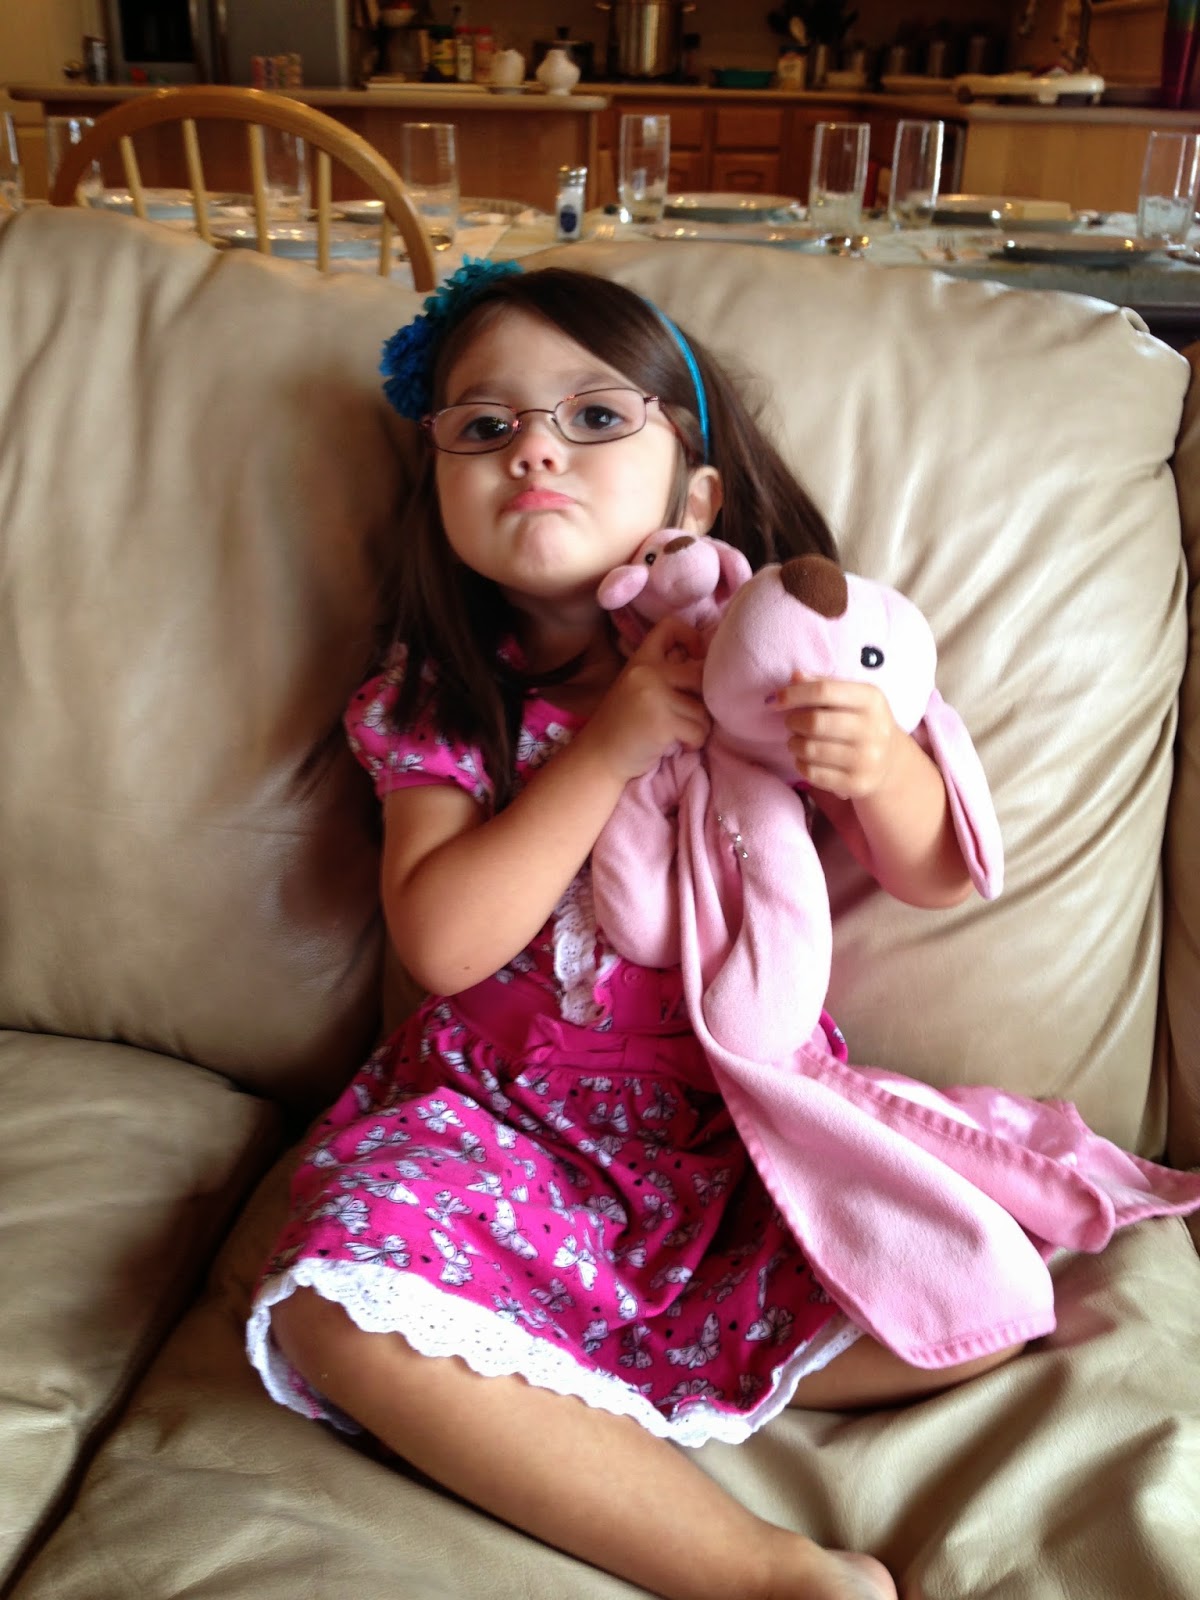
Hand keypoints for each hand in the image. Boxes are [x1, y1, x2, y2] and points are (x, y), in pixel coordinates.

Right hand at [582, 615, 709, 781]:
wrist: (599, 756)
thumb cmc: (623, 724)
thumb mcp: (637, 688)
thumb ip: (664, 672)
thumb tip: (703, 662)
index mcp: (640, 661)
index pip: (669, 625)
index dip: (691, 637)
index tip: (695, 660)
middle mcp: (647, 673)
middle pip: (700, 672)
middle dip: (703, 696)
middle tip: (690, 712)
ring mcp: (654, 697)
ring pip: (703, 708)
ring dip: (699, 725)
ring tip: (680, 732)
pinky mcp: (663, 723)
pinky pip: (699, 730)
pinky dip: (694, 741)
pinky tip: (678, 744)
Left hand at [773, 671, 899, 799]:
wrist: (890, 762)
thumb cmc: (860, 722)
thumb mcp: (850, 698)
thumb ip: (823, 684)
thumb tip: (794, 676)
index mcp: (871, 699)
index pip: (823, 690)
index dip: (793, 694)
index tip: (774, 699)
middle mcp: (873, 728)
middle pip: (814, 721)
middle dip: (793, 721)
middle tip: (792, 723)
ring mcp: (867, 759)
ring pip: (809, 749)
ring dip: (794, 743)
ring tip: (798, 741)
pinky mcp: (857, 784)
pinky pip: (812, 773)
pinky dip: (800, 764)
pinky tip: (806, 759)